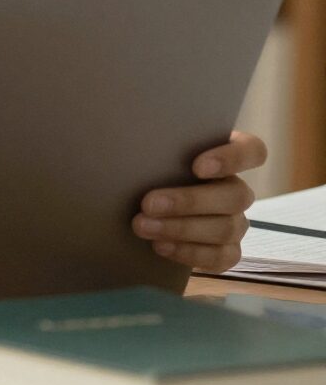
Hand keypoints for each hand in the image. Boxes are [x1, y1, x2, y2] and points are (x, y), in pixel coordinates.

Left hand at [132, 130, 266, 273]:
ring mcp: (236, 222)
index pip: (252, 151)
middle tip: (148, 203)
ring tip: (142, 226)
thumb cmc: (148, 169)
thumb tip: (132, 128)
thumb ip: (157, 143)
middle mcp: (236, 189)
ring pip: (225, 228)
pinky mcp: (227, 251)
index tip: (197, 166)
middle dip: (189, 201)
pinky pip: (220, 257)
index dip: (232, 158)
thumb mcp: (153, 152)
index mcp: (226, 156)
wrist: (143, 210)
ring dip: (180, 228)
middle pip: (234, 196)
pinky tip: (160, 245)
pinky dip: (188, 252)